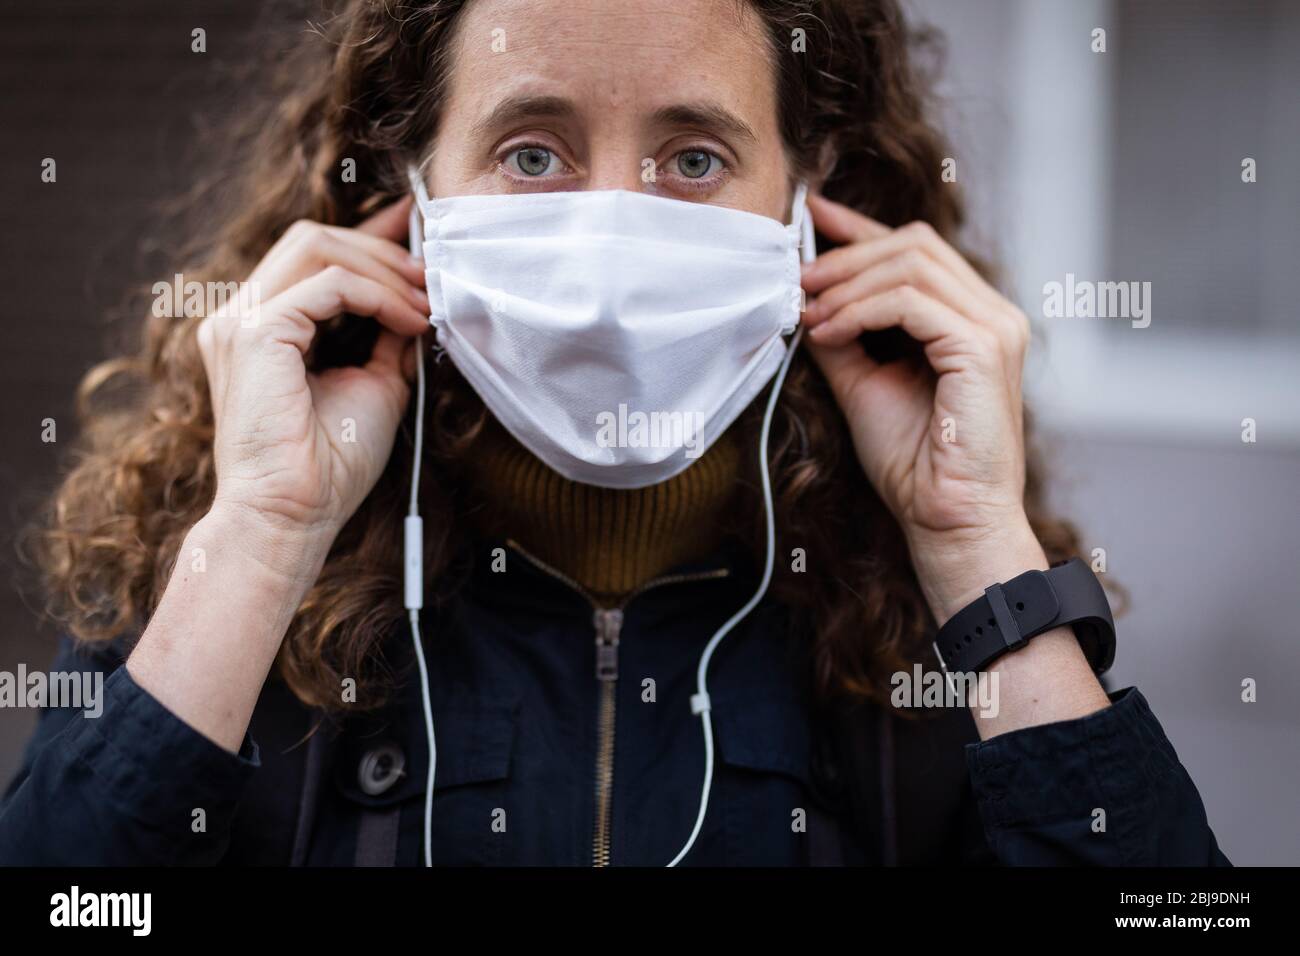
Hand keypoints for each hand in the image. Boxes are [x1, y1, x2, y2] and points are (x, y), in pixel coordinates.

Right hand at [196, 198, 429, 570]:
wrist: (293, 517)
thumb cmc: (330, 468)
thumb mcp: (375, 385)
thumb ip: (388, 340)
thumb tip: (420, 304)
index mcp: (261, 327)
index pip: (312, 253)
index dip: (367, 233)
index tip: (416, 226)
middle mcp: (240, 315)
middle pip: (314, 238)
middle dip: (381, 247)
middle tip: (432, 273)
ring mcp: (239, 320)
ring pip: (318, 247)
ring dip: (383, 268)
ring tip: (426, 300)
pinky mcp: (254, 332)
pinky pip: (328, 284)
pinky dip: (377, 295)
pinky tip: (409, 321)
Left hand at [800, 193, 1041, 620]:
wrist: (946, 520)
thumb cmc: (913, 464)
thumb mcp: (863, 382)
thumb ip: (843, 334)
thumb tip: (805, 295)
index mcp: (971, 318)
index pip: (916, 249)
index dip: (860, 228)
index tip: (809, 216)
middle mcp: (992, 313)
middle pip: (913, 243)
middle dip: (846, 255)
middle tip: (798, 280)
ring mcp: (995, 327)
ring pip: (911, 263)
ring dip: (846, 283)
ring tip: (806, 311)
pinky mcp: (983, 347)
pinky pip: (910, 302)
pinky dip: (859, 310)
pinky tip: (827, 332)